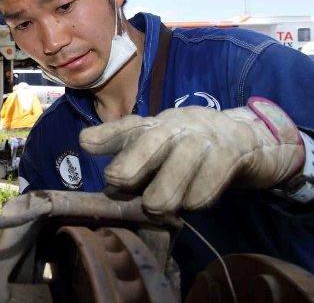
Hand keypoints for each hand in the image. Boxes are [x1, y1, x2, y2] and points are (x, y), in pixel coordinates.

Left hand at [79, 98, 304, 213]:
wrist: (248, 140)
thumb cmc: (191, 150)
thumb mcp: (160, 152)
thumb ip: (135, 166)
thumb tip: (112, 190)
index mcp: (153, 127)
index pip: (127, 128)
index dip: (105, 136)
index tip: (86, 144)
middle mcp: (174, 126)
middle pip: (147, 142)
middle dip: (130, 166)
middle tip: (122, 185)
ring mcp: (202, 138)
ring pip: (176, 165)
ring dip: (164, 192)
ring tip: (159, 207)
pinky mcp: (230, 154)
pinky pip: (209, 180)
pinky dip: (197, 197)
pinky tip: (193, 203)